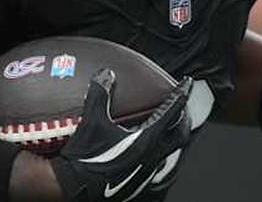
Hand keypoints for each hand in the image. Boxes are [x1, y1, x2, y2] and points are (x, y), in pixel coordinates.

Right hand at [51, 69, 191, 201]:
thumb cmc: (85, 159)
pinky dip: (158, 149)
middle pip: (180, 134)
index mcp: (146, 140)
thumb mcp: (91, 122)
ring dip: (171, 135)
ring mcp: (147, 170)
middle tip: (180, 105)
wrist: (75, 187)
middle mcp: (152, 156)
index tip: (186, 84)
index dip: (180, 95)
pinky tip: (146, 145)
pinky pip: (157, 162)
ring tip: (165, 124)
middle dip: (182, 117)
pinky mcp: (140, 180)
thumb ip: (100, 95)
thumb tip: (106, 75)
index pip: (172, 112)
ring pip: (170, 150)